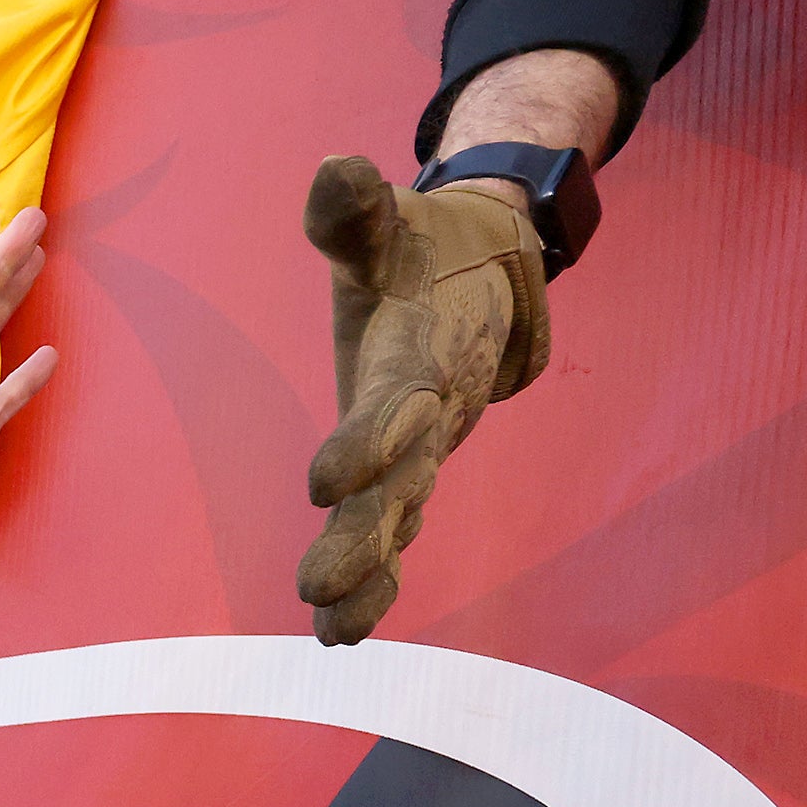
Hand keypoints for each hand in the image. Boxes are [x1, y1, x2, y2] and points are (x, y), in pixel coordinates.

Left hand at [295, 154, 548, 644]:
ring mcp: (426, 450)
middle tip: (317, 588)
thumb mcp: (386, 223)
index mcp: (421, 356)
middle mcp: (430, 414)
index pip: (396, 405)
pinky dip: (373, 583)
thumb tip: (334, 171)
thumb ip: (355, 211)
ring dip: (368, 578)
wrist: (489, 272)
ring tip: (332, 633)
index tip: (323, 483)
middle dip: (362, 538)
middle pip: (400, 484)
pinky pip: (396, 532)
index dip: (368, 442)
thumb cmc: (421, 248)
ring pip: (400, 520)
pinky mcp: (412, 470)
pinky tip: (340, 635)